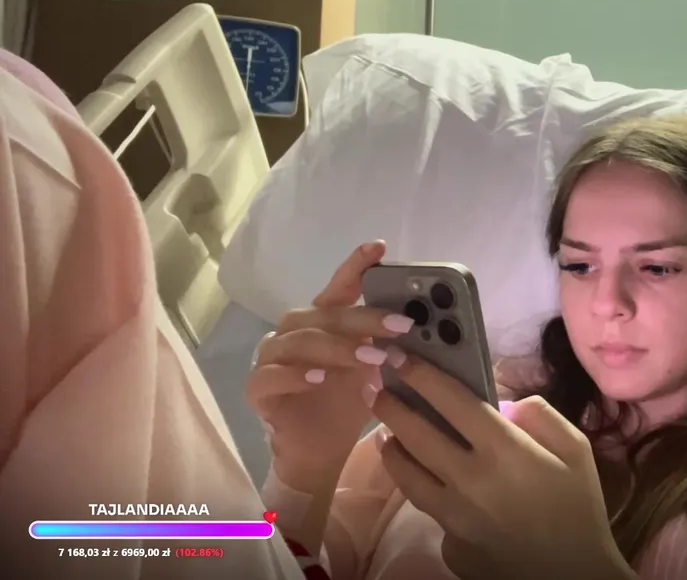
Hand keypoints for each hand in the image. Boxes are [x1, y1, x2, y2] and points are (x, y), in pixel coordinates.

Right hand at [246, 241, 410, 490]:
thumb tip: (417, 323)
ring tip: (370, 357)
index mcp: (321, 322)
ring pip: (298, 341)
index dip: (356, 266)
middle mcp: (293, 332)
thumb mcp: (373, 369)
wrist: (320, 451)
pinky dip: (296, 374)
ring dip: (337, 347)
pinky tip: (320, 378)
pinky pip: (270, 376)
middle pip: (323, 315)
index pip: (338, 288)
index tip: (380, 247)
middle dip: (363, 318)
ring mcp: (270, 359)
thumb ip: (385, 342)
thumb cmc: (345, 403)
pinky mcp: (257, 390)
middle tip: (399, 325)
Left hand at [368, 359, 636, 579]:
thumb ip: (543, 416)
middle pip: (414, 434)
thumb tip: (507, 403)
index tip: (402, 357)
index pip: (451, 400)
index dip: (422, 374)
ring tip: (387, 434)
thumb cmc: (579, 509)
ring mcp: (453, 516)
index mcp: (504, 450)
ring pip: (404, 475)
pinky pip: (429, 510)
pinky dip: (425, 492)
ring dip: (391, 448)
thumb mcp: (578, 451)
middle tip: (378, 388)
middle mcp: (470, 479)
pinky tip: (427, 483)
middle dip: (391, 405)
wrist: (573, 575)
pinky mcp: (448, 544)